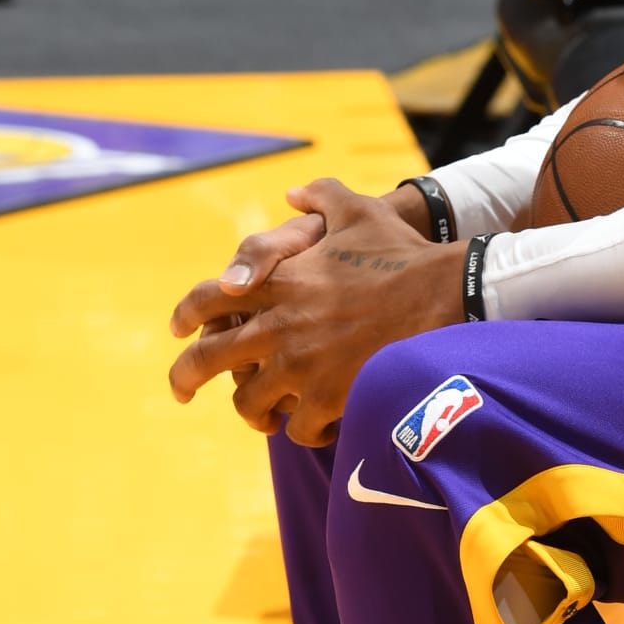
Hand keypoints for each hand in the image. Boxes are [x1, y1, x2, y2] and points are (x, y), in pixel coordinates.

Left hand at [168, 178, 464, 443]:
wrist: (445, 296)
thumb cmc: (402, 254)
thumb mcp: (358, 210)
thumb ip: (321, 195)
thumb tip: (293, 194)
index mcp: (276, 283)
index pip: (207, 300)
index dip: (184, 316)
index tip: (178, 331)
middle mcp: (276, 326)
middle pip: (207, 360)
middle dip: (184, 378)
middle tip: (181, 392)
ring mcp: (299, 366)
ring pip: (248, 403)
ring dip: (252, 410)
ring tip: (264, 415)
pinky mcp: (328, 397)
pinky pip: (298, 428)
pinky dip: (303, 429)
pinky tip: (315, 425)